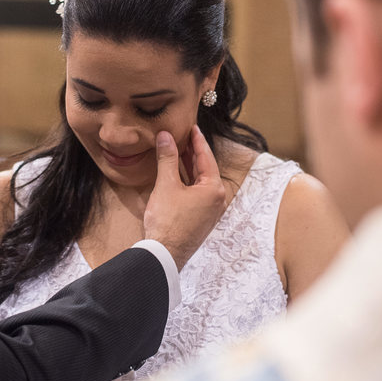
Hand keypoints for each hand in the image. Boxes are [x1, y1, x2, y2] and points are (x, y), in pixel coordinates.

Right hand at [144, 126, 226, 268]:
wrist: (164, 254)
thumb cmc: (167, 221)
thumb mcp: (166, 185)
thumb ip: (167, 158)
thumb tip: (165, 136)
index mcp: (214, 189)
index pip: (206, 156)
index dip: (197, 139)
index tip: (191, 126)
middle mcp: (217, 199)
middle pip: (205, 168)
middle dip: (192, 152)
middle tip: (182, 134)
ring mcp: (210, 211)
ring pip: (200, 181)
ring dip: (188, 166)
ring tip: (176, 150)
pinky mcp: (201, 219)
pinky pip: (196, 193)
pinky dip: (187, 181)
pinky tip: (175, 174)